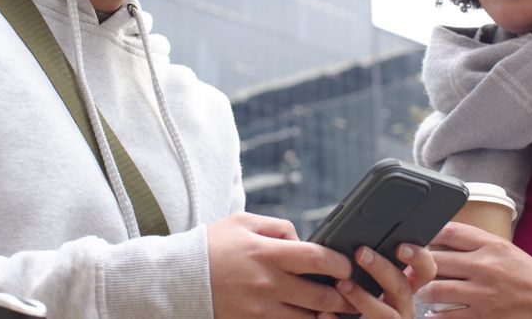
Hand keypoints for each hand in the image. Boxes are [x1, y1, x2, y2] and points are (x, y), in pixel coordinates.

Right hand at [208, 212, 355, 317]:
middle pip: (321, 296)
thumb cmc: (213, 246)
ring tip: (336, 308)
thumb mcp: (244, 223)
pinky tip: (310, 317)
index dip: (341, 263)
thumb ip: (279, 228)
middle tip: (353, 291)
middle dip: (344, 295)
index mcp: (267, 254)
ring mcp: (261, 309)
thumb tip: (303, 240)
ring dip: (327, 315)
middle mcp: (268, 284)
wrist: (179, 279)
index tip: (348, 265)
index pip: (317, 258)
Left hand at [320, 243, 436, 318]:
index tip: (400, 246)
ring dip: (363, 298)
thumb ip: (370, 264)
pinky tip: (325, 314)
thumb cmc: (360, 302)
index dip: (418, 257)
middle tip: (361, 253)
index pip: (424, 270)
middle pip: (402, 287)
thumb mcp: (372, 282)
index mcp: (405, 288)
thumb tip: (357, 243)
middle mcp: (404, 307)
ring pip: (386, 314)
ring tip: (341, 284)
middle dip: (382, 268)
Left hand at [416, 222, 531, 317]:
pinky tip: (435, 313)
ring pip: (434, 290)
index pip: (448, 232)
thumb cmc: (529, 277)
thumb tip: (441, 237)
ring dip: (424, 292)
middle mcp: (485, 267)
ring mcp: (482, 295)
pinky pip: (445, 317)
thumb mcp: (505, 250)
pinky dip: (435, 316)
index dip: (425, 234)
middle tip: (408, 270)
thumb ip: (476, 243)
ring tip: (423, 292)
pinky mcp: (483, 318)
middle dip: (416, 266)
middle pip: (434, 260)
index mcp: (491, 245)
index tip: (413, 240)